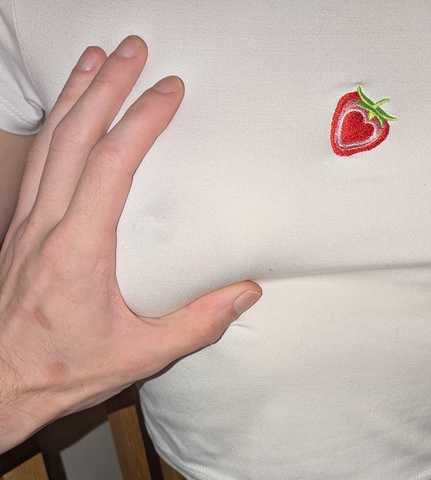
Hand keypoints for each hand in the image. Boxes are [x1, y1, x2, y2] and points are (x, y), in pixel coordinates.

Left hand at [0, 35, 260, 451]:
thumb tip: (248, 292)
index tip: (168, 90)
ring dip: (75, 95)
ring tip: (97, 58)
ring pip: (48, 142)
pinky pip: (34, 161)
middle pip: (75, 136)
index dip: (141, 120)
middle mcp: (46, 225)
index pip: (111, 165)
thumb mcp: (141, 356)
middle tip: (132, 49)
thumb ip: (198, 324)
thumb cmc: (64, 369)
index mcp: (79, 250)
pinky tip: (65, 110)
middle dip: (106, 85)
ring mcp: (25, 223)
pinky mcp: (17, 228)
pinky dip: (53, 125)